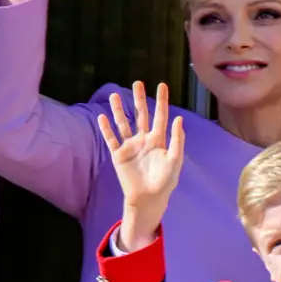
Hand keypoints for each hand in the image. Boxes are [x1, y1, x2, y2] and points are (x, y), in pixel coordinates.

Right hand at [98, 81, 183, 250]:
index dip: (161, 100)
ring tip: (114, 95)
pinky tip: (102, 117)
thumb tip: (178, 119)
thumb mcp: (175, 160)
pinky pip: (111, 139)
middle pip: (141, 115)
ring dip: (118, 110)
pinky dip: (106, 129)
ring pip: (123, 124)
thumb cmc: (165, 181)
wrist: (148, 198)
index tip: (161, 85)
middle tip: (137, 83)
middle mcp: (144, 140)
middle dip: (139, 99)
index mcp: (159, 139)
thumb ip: (176, 140)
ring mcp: (130, 146)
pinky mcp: (118, 155)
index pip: (160, 115)